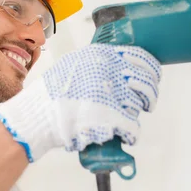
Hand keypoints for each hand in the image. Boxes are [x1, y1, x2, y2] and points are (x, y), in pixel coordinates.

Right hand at [0, 44, 161, 161]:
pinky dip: (132, 134)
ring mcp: (112, 94)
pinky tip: (127, 135)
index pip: (141, 57)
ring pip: (139, 105)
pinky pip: (134, 127)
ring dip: (135, 113)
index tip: (152, 77)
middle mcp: (110, 71)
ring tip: (124, 118)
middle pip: (146, 82)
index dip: (151, 70)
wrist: (37, 116)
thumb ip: (94, 61)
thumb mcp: (72, 64)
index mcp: (102, 55)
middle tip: (146, 102)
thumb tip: (115, 62)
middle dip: (149, 94)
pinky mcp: (112, 118)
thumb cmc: (50, 93)